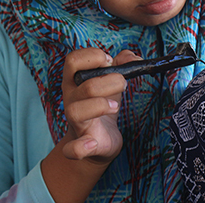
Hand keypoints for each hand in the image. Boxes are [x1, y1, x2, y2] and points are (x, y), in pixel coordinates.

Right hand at [61, 48, 139, 164]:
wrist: (99, 140)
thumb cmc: (102, 104)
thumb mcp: (111, 81)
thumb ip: (122, 64)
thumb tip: (132, 57)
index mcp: (75, 81)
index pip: (72, 60)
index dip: (92, 56)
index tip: (109, 61)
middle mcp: (71, 99)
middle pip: (84, 85)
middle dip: (109, 81)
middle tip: (123, 84)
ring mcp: (76, 122)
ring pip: (76, 111)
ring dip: (100, 106)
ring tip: (116, 106)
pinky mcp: (83, 144)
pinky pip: (73, 149)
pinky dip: (80, 147)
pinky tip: (92, 143)